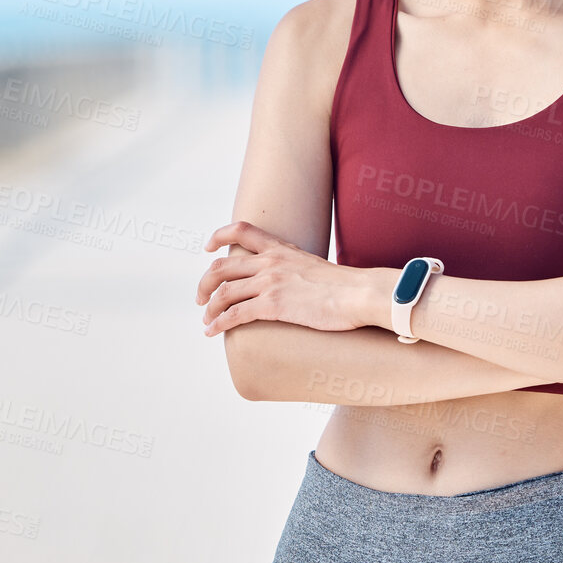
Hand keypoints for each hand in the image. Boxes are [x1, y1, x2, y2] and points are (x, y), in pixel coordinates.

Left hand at [195, 221, 382, 335]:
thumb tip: (297, 284)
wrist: (360, 294)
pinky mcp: (273, 305)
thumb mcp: (316, 267)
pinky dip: (218, 323)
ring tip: (206, 320)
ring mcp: (270, 283)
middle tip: (201, 298)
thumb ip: (298, 270)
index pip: (242, 230)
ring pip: (223, 292)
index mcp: (281, 249)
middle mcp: (270, 262)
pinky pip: (234, 314)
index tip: (208, 248)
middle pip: (221, 267)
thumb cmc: (347, 287)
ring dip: (209, 308)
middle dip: (205, 284)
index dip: (219, 236)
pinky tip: (212, 331)